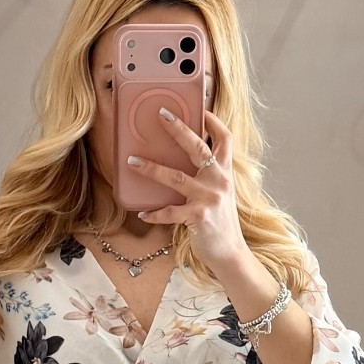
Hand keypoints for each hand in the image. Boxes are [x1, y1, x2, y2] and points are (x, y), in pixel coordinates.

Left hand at [128, 107, 243, 270]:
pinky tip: (143, 214)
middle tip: (161, 114)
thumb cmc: (221, 224)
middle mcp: (219, 181)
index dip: (213, 122)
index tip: (201, 109)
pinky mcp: (198, 217)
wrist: (231, 254)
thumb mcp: (220, 195)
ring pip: (176, 177)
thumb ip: (208, 178)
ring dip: (151, 168)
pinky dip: (155, 213)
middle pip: (198, 147)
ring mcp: (209, 198)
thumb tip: (184, 165)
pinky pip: (170, 212)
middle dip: (179, 129)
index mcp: (225, 173)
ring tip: (132, 161)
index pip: (225, 139)